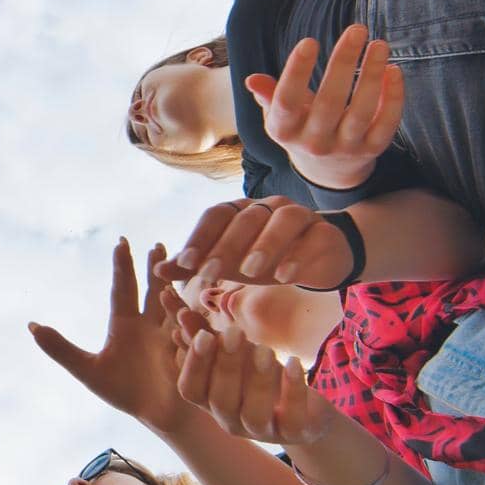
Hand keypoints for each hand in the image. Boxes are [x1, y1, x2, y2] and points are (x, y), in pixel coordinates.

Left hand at [30, 239, 196, 433]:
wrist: (154, 415)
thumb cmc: (122, 391)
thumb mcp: (87, 370)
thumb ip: (60, 349)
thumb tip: (31, 326)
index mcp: (125, 324)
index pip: (122, 289)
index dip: (122, 266)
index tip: (121, 242)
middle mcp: (150, 324)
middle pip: (151, 289)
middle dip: (154, 268)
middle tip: (156, 245)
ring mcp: (173, 337)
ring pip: (174, 306)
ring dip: (173, 290)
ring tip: (175, 270)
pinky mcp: (191, 354)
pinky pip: (192, 333)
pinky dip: (192, 320)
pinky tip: (194, 309)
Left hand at [155, 197, 355, 288]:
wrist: (321, 258)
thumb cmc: (267, 260)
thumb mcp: (230, 266)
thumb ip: (196, 266)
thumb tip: (158, 270)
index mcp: (241, 210)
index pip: (216, 215)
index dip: (199, 237)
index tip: (184, 263)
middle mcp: (269, 206)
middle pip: (245, 218)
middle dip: (226, 246)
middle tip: (211, 273)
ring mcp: (300, 215)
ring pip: (282, 221)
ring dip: (264, 245)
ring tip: (249, 273)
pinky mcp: (325, 232)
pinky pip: (313, 238)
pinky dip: (297, 256)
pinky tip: (284, 277)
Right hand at [176, 324, 335, 444]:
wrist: (306, 408)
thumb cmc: (260, 375)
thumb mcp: (235, 353)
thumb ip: (208, 336)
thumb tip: (183, 314)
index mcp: (211, 401)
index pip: (191, 389)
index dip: (195, 365)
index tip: (205, 335)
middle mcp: (232, 420)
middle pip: (221, 400)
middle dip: (226, 365)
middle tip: (236, 332)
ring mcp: (264, 431)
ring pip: (254, 415)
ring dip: (257, 380)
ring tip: (265, 349)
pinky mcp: (296, 432)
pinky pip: (293, 420)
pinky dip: (293, 391)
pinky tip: (293, 362)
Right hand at [245, 26, 403, 189]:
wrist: (328, 171)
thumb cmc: (301, 128)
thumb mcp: (279, 115)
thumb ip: (269, 95)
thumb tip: (252, 80)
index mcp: (284, 131)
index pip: (287, 101)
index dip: (296, 72)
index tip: (309, 41)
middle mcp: (314, 143)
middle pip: (329, 102)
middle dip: (344, 62)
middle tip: (357, 29)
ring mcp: (345, 148)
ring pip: (362, 111)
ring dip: (372, 75)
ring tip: (379, 44)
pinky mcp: (372, 150)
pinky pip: (386, 123)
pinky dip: (394, 98)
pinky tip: (393, 71)